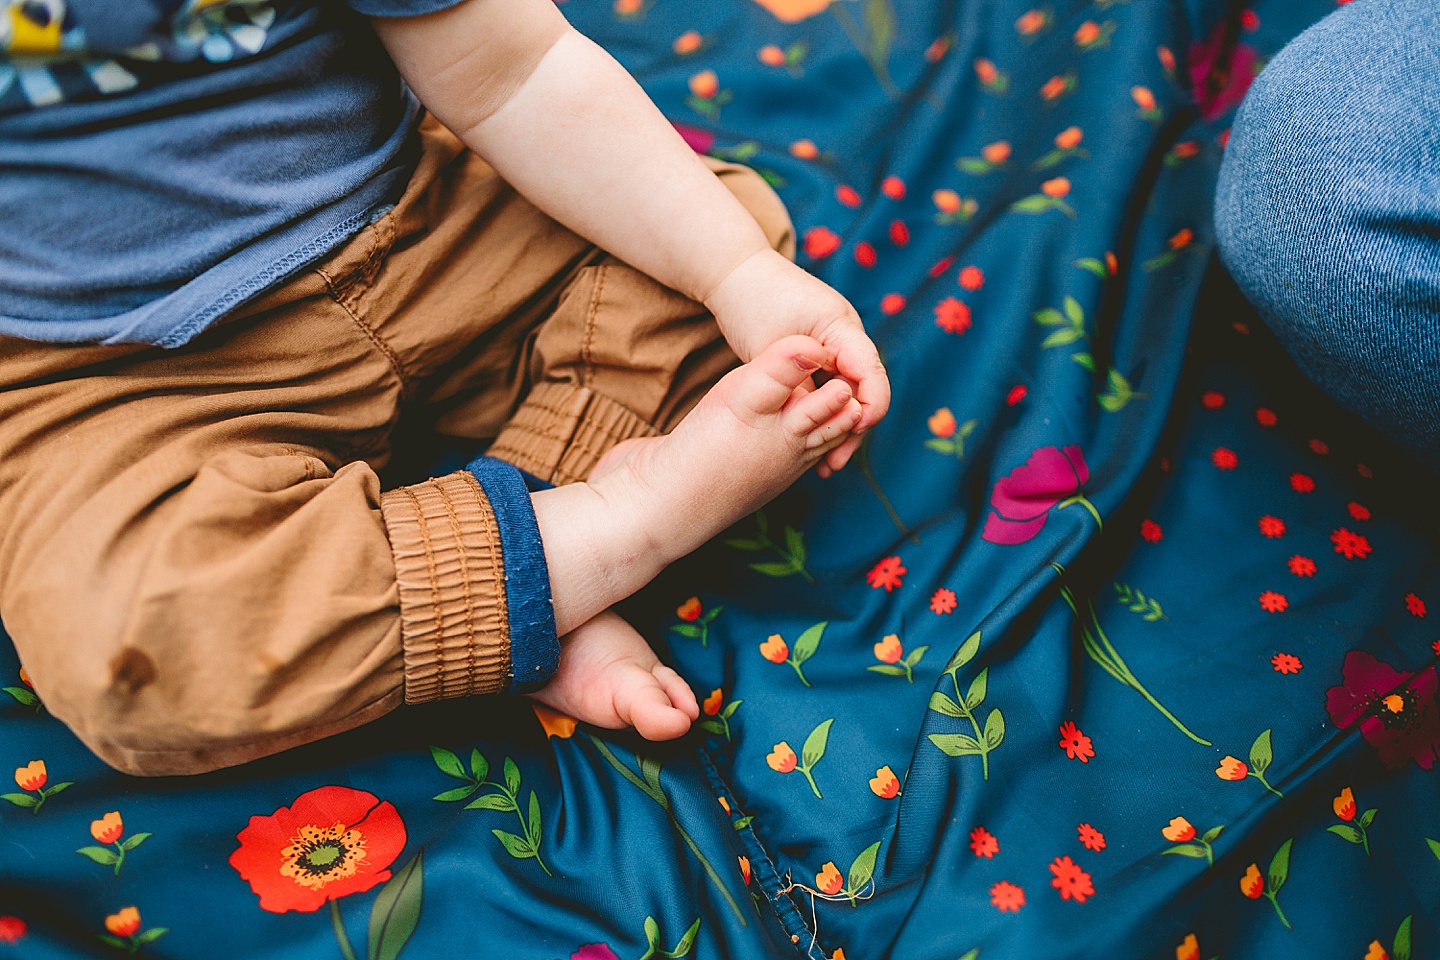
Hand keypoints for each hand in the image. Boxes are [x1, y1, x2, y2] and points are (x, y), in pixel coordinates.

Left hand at [703, 249, 889, 475]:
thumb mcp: (773, 347)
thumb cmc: (751, 303)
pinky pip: (830, 389)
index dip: (869, 407)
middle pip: (863, 390)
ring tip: (824, 464)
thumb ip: (798, 380)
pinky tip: (811, 442)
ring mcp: (834, 345)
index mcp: (842, 326)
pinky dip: (823, 414)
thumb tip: (821, 417)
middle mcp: (846, 336)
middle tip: (833, 464)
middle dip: (853, 428)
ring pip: (847, 394)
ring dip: (837, 426)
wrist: (734, 274)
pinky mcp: (819, 354)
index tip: (852, 433)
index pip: (871, 373)